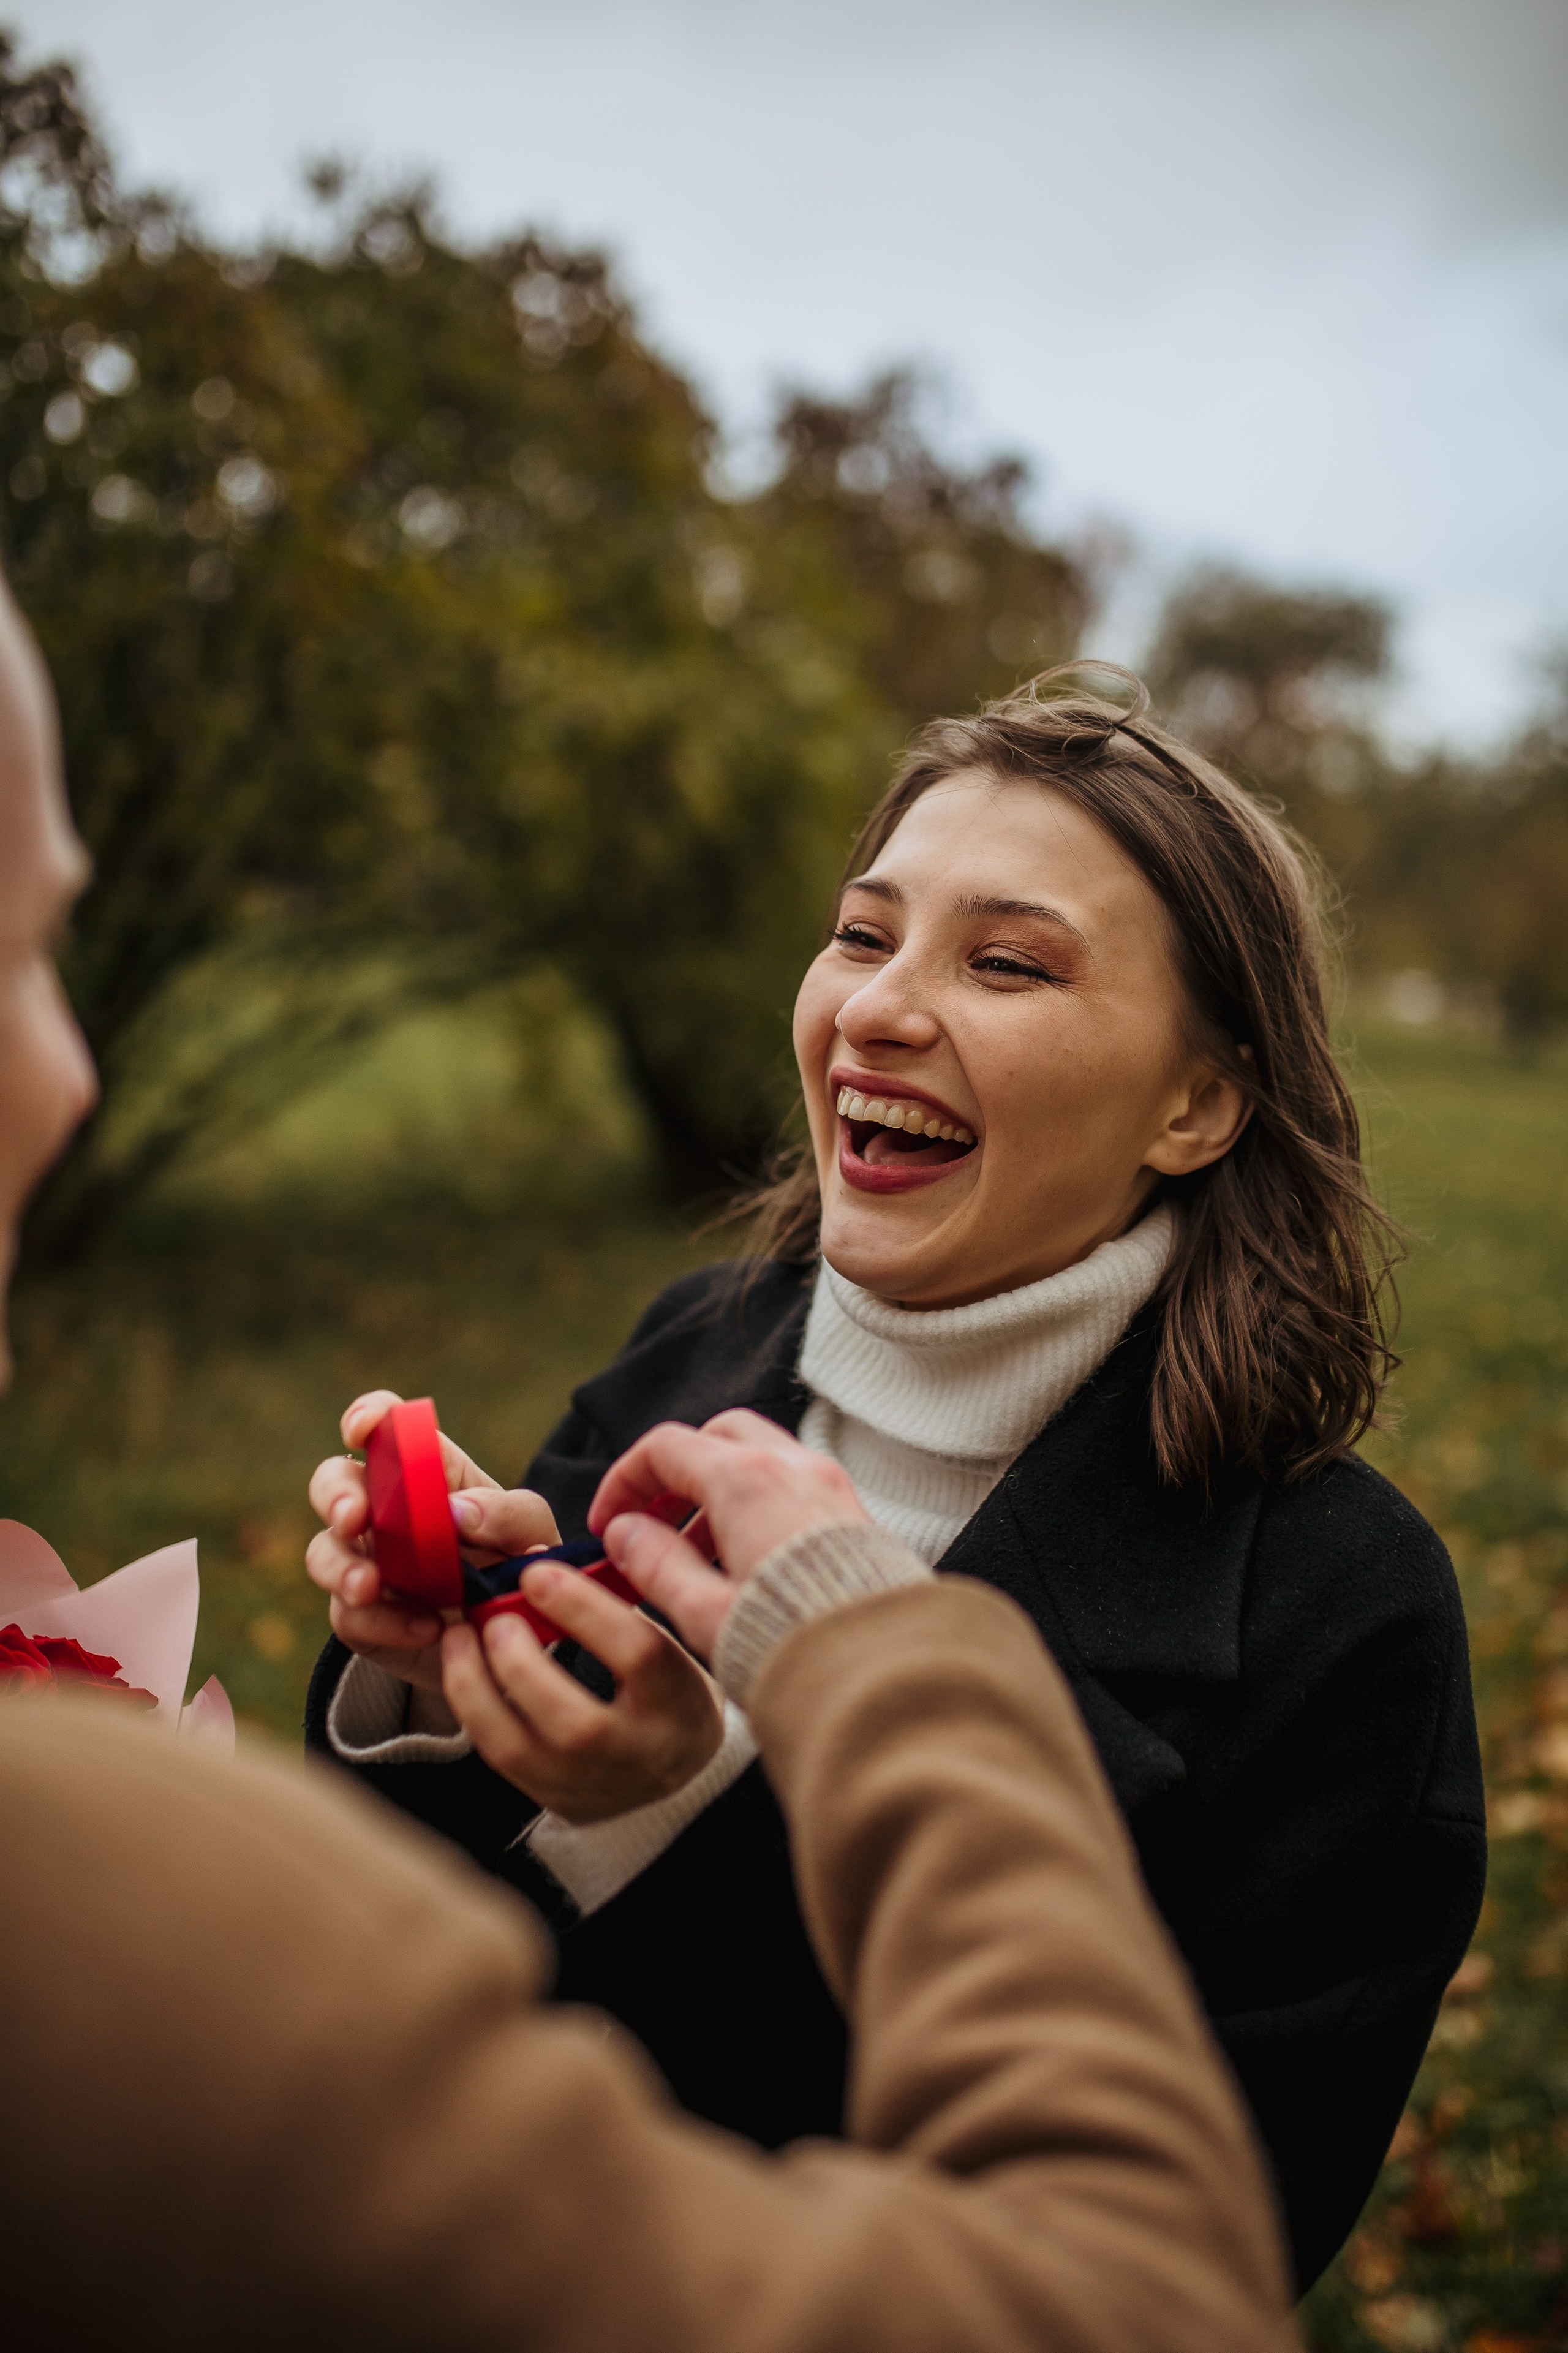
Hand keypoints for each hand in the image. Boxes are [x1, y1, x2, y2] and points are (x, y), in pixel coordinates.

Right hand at [305, 1389, 558, 1693]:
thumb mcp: (530, 1532)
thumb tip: (457, 1512)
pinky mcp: (362, 1617)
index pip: (384, 1427)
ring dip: (340, 1567)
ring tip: (369, 1587)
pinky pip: (349, 1616)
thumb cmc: (517, 1562)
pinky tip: (428, 1629)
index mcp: (424, 1471)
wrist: (510, 1638)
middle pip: (333, 1482)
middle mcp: (383, 1510)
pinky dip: (384, 1623)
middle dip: (335, 1496)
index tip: (361, 1431)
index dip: (366, 1417)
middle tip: (352, 1518)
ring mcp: (366, 1562)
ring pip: (323, 1552)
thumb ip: (507, 1514)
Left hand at [438, 1505, 723, 1822]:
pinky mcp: (555, 1801)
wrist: (678, 1773)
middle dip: (520, 1661)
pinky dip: (471, 1708)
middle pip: (574, 1722)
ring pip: (519, 1749)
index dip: (583, 1608)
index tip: (538, 1572)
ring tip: (459, 1635)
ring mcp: (593, 1788)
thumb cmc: (667, 1686)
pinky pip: (498, 1759)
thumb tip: (550, 1554)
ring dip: (476, 1685)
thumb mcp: (667, 1641)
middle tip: (492, 1614)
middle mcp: (641, 1755)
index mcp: (680, 1702)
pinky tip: (461, 1667)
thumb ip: (621, 1601)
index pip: (637, 1654)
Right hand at [588, 1409, 868, 1661]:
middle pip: (717, 1437)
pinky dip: (756, 1503)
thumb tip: (624, 1533)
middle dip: (675, 1473)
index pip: (667, 1449)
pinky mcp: (853, 1514)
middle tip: (650, 1524)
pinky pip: (793, 1485)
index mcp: (748, 1482)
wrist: (884, 1674)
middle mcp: (794, 1469)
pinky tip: (741, 1563)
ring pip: (759, 1457)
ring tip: (692, 1556)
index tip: (607, 1522)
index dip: (625, 1481)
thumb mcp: (705, 1613)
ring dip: (715, 1490)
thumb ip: (657, 1564)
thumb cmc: (794, 1649)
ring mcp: (830, 1486)